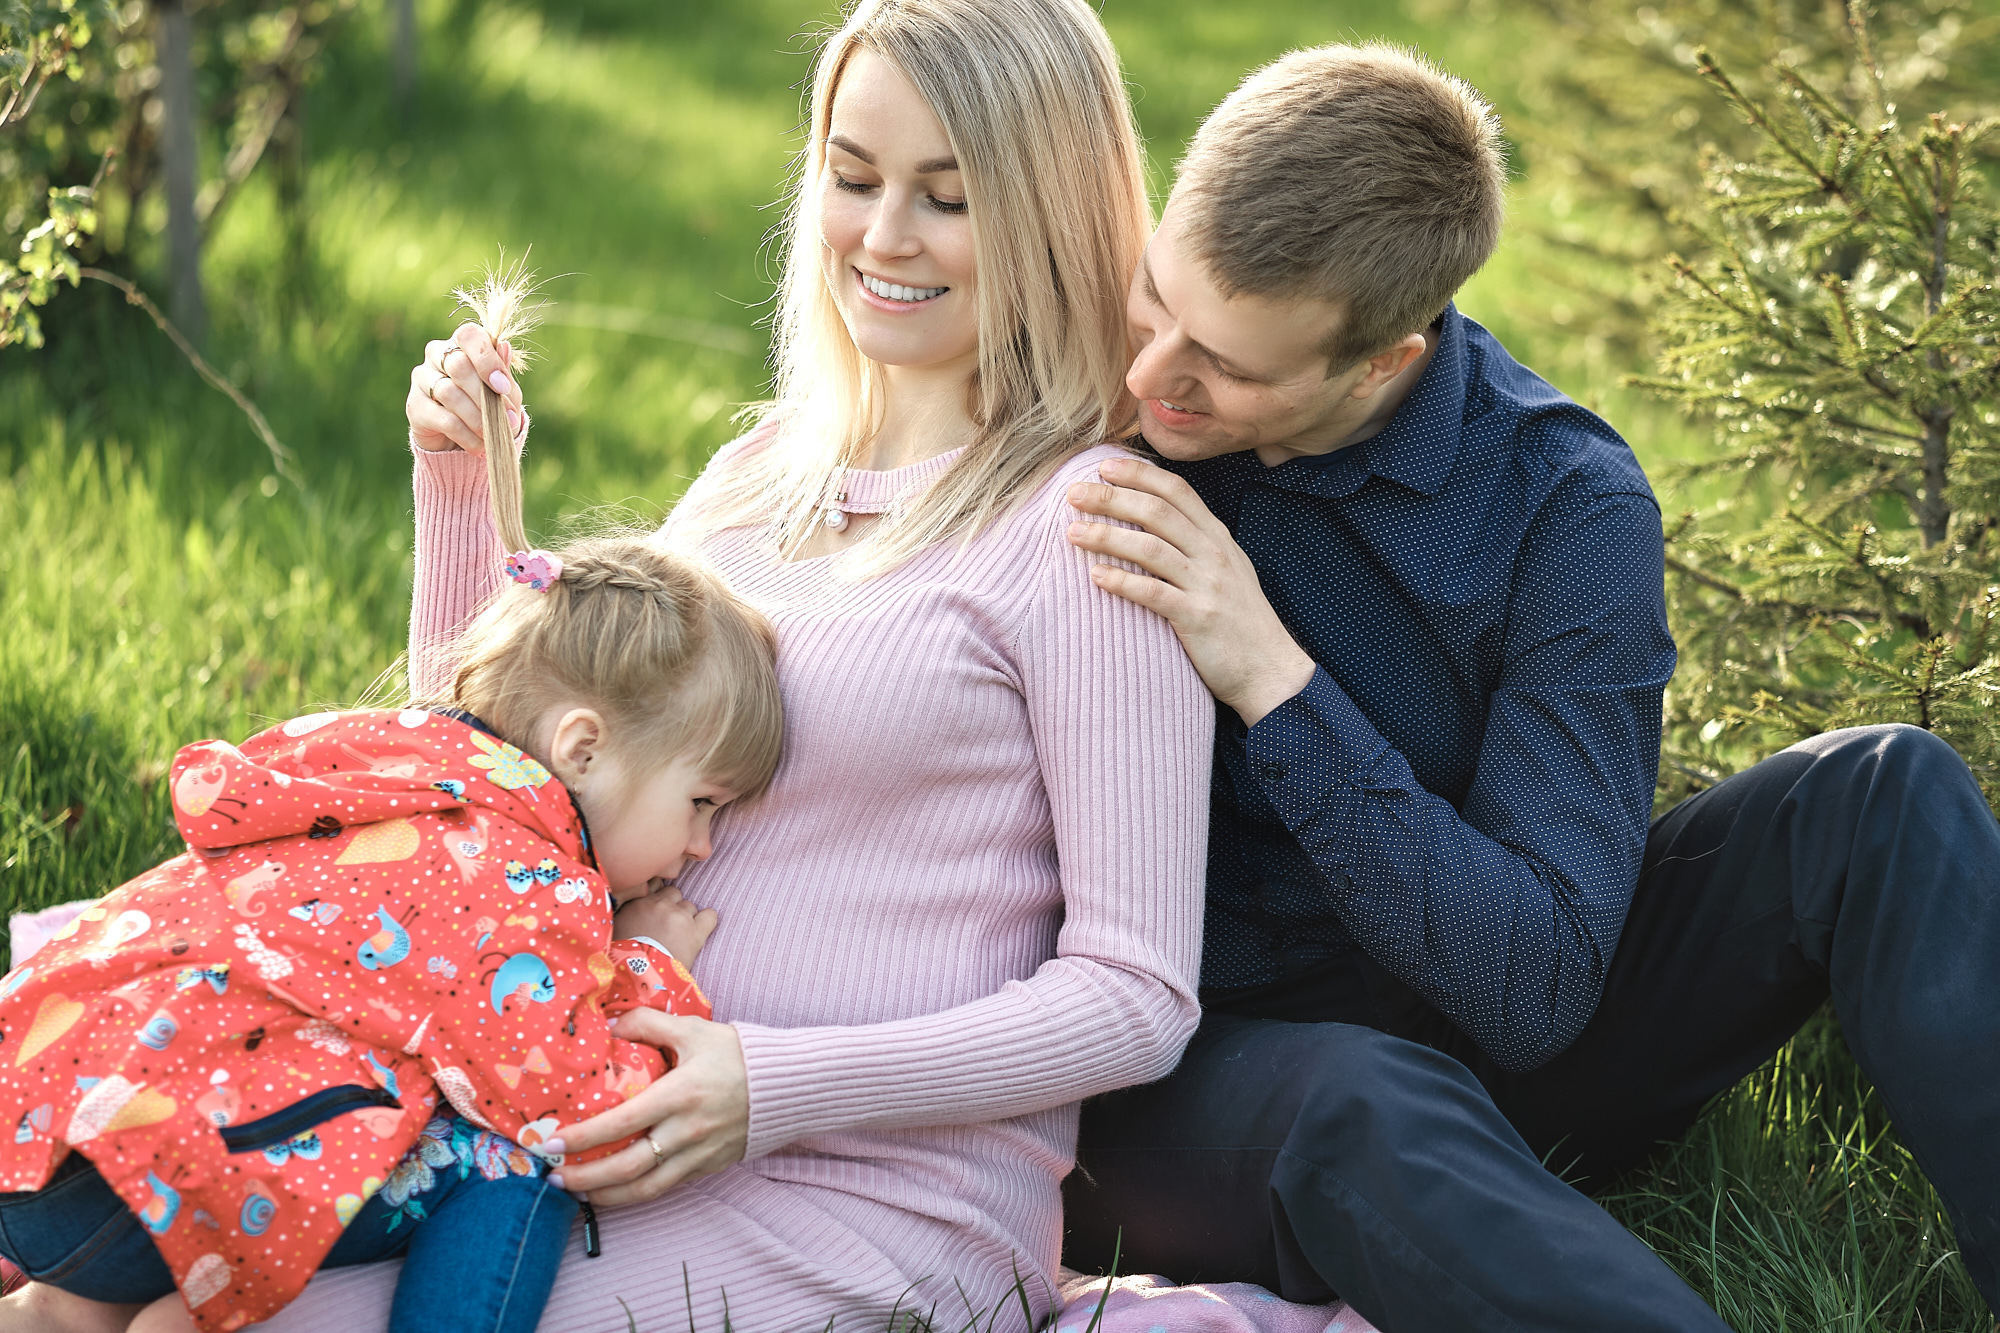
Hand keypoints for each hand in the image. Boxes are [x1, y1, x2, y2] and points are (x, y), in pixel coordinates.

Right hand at [406, 322, 525, 454]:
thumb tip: (505, 347)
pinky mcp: (415, 406)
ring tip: (494, 435)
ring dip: (478, 418)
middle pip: (458, 365)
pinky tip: (480, 447)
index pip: (469, 336)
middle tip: (507, 419)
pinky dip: (467, 435)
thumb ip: (503, 373)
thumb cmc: (487, 406)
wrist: (461, 441)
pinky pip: (444, 419)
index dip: (487, 359)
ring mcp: (422, 379)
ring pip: (450, 393)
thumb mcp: (503, 393)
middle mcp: (437, 355)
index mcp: (461, 344)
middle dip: (485, 395)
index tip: (502, 387)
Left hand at [545, 1012, 748, 1205]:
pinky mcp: (707, 1167)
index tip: (552, 1143)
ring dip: (605, 1195)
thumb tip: (610, 1026)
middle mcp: (686, 1132)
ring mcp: (698, 1155)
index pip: (621, 1124)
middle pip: (627, 1168)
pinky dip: (634, 1194)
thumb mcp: (693, 1030)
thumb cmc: (737, 1055)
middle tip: (553, 1176)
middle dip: (585, 1177)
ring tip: (576, 1192)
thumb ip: (648, 1024)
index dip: (583, 1137)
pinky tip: (613, 1190)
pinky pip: (665, 1188)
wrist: (786, 1085)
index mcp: (680, 1095)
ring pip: (645, 1189)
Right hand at [615, 883, 718, 965]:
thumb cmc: (625, 959)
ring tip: (679, 937)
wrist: (640, 978)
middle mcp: (660, 905)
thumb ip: (627, 913)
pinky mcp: (696, 931)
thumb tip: (635, 911)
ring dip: (686, 918)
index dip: (658, 901)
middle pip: (674, 894)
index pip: (655, 886)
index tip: (656, 912)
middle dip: (672, 907)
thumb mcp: (617, 930)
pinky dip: (707, 921)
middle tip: (667, 927)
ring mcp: (680, 916)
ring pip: (690, 907)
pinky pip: (710, 916)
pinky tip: (701, 930)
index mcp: (639, 903)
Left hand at [1067, 456, 1314, 725]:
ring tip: (1073, 532)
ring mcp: (1207, 585)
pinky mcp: (1198, 618)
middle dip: (1112, 498)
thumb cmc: (1240, 622)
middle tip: (1073, 493)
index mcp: (1218, 537)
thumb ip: (1195, 544)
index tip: (1103, 465)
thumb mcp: (1227, 570)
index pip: (1176, 491)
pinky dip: (1123, 582)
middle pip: (1157, 512)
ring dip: (1108, 536)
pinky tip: (1096, 576)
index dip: (1139, 474)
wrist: (1271, 671)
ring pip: (1151, 548)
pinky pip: (1155, 593)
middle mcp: (1214, 554)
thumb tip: (1153, 521)